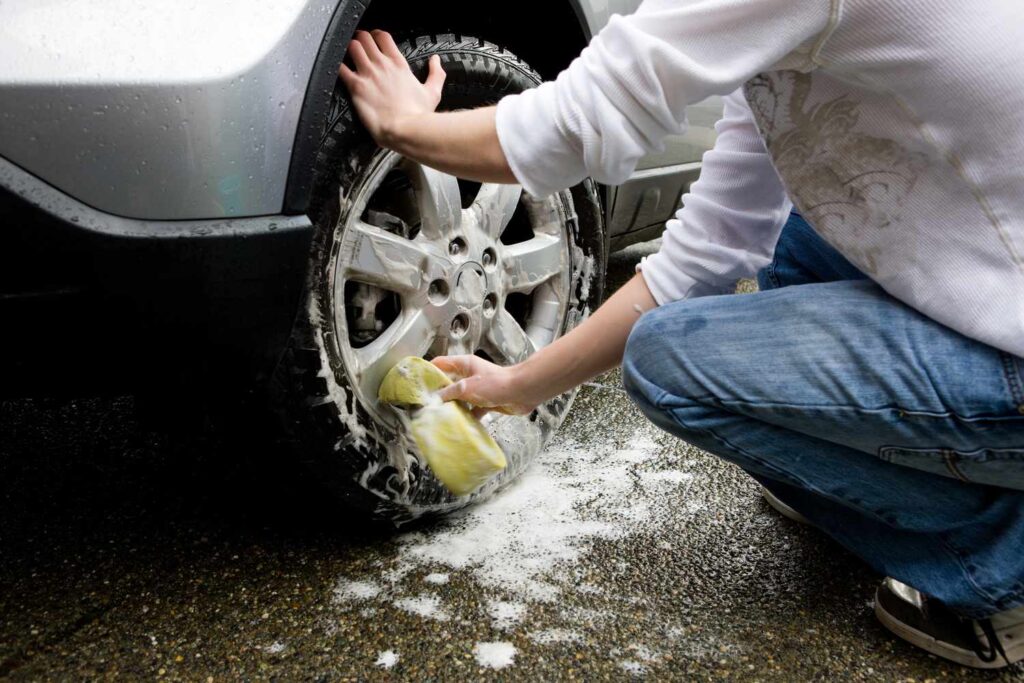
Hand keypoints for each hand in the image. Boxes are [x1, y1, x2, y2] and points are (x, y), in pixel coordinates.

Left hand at [338, 30, 445, 146]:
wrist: (406, 130)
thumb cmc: (418, 116)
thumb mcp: (433, 92)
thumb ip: (436, 73)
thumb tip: (436, 62)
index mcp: (399, 65)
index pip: (383, 37)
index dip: (376, 35)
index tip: (374, 40)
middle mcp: (382, 65)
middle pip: (365, 38)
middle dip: (360, 40)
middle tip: (359, 47)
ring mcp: (368, 74)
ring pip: (352, 47)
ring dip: (349, 49)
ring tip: (347, 56)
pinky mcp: (356, 87)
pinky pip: (340, 68)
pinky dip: (337, 66)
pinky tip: (337, 69)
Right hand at [432, 355, 540, 418]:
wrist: (522, 392)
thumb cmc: (496, 384)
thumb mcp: (467, 387)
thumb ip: (450, 392)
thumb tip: (435, 399)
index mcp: (464, 365)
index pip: (441, 364)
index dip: (428, 371)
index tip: (416, 383)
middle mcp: (470, 375)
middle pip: (449, 383)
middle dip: (438, 394)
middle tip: (425, 406)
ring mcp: (478, 389)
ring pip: (460, 398)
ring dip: (453, 408)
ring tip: (439, 418)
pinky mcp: (486, 401)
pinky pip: (472, 410)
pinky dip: (467, 417)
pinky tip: (460, 426)